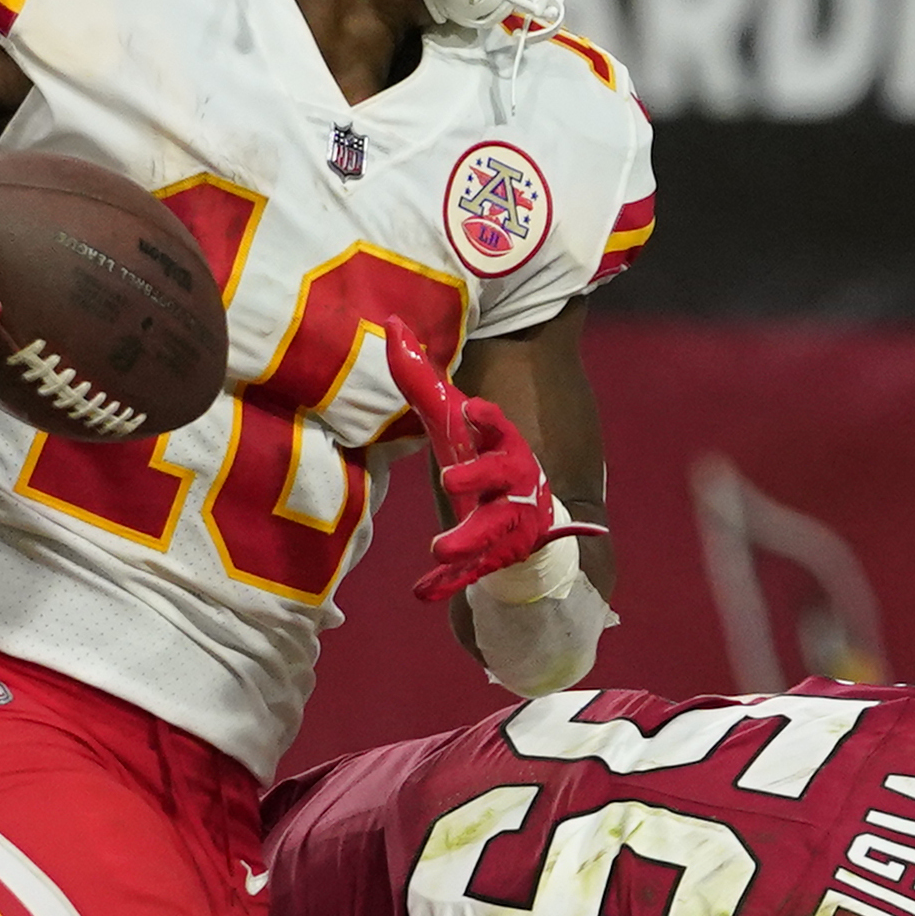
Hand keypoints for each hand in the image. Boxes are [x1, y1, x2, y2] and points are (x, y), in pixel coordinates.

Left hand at [384, 337, 600, 604]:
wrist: (523, 518)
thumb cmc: (480, 457)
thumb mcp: (450, 421)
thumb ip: (420, 379)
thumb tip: (391, 323)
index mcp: (501, 446)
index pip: (500, 428)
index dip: (489, 419)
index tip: (473, 409)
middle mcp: (511, 484)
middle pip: (499, 480)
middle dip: (477, 480)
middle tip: (450, 483)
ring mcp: (507, 524)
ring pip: (491, 533)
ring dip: (467, 542)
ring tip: (440, 549)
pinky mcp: (495, 558)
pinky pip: (472, 573)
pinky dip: (449, 584)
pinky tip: (424, 592)